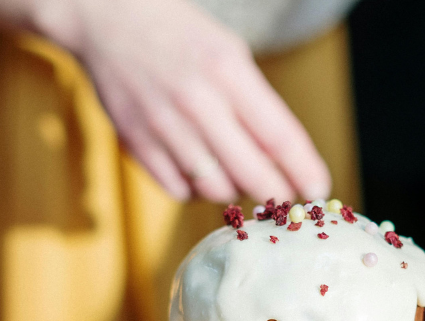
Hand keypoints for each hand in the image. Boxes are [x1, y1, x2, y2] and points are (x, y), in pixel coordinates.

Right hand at [0, 0, 330, 202]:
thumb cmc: (180, 36)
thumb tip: (285, 161)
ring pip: (216, 188)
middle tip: (284, 198)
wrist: (107, 18)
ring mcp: (163, 126)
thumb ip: (256, 105)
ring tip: (239, 177)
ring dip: (235, 191)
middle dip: (276, 193)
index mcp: (228, 71)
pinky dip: (197, 191)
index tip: (317, 191)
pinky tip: (202, 173)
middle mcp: (197, 101)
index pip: (280, 137)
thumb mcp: (229, 54)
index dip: (304, 171)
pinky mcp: (136, 142)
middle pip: (251, 173)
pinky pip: (179, 190)